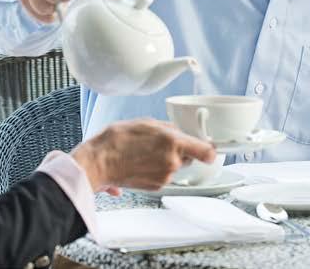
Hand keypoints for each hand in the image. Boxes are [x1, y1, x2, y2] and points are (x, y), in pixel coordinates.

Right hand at [71, 119, 215, 192]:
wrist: (98, 163)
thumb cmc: (116, 141)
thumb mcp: (145, 123)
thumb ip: (167, 128)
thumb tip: (178, 132)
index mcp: (173, 143)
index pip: (206, 151)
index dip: (211, 149)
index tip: (211, 147)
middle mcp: (172, 162)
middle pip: (189, 157)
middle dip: (180, 150)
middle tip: (161, 143)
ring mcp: (165, 176)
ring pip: (175, 166)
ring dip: (167, 160)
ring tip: (146, 152)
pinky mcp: (156, 186)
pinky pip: (164, 175)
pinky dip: (157, 169)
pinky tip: (141, 162)